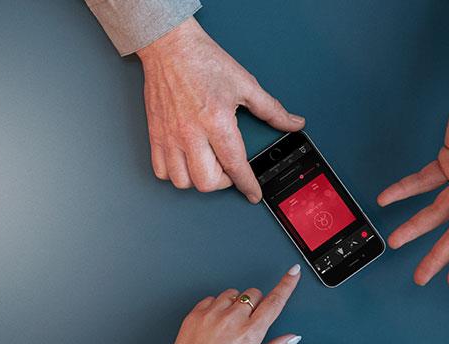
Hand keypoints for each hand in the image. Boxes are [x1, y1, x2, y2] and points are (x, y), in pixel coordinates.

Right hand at [137, 18, 304, 201]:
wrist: (170, 46)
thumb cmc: (204, 62)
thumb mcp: (245, 84)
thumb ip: (271, 109)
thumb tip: (293, 123)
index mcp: (216, 120)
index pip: (235, 165)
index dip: (247, 184)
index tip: (253, 193)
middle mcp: (191, 132)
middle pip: (206, 182)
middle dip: (223, 183)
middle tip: (229, 171)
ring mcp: (170, 135)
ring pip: (182, 181)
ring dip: (199, 180)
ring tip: (208, 166)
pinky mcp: (156, 134)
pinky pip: (161, 170)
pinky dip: (175, 174)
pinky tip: (186, 163)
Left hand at [142, 265, 301, 343]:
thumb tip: (291, 337)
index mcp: (250, 334)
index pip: (274, 302)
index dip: (286, 284)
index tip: (293, 272)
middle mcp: (232, 319)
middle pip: (253, 294)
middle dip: (255, 304)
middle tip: (247, 323)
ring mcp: (212, 314)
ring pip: (233, 294)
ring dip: (235, 304)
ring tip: (228, 327)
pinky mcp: (196, 313)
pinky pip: (212, 298)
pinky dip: (216, 307)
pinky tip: (214, 325)